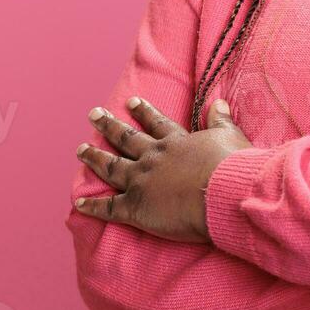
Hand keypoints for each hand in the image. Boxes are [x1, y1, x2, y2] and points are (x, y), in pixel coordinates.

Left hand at [69, 96, 253, 243]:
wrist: (222, 194)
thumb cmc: (230, 167)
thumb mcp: (230, 136)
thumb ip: (221, 120)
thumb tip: (219, 102)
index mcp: (175, 143)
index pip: (156, 123)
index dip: (143, 111)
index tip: (131, 102)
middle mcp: (154, 158)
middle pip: (126, 139)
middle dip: (108, 126)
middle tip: (93, 115)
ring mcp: (142, 181)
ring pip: (111, 167)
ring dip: (94, 158)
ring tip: (81, 150)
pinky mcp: (136, 208)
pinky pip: (109, 208)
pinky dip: (93, 207)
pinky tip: (79, 204)